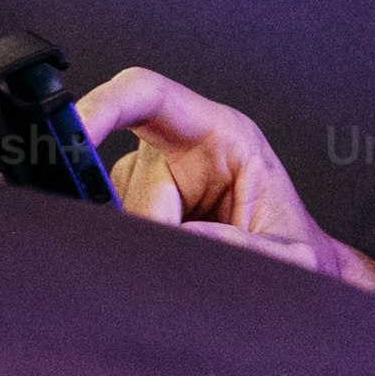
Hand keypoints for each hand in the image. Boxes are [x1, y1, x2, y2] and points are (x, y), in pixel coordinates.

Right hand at [74, 68, 374, 293]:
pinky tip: (170, 264)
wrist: (300, 281)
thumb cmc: (299, 254)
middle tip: (186, 255)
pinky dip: (134, 253)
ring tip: (193, 262)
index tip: (74, 132)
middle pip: (123, 172)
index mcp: (223, 135)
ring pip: (115, 209)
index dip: (104, 104)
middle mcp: (183, 150)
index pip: (147, 94)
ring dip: (143, 244)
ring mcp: (157, 181)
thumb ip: (244, 249)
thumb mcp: (289, 256)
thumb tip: (183, 240)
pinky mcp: (142, 212)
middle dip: (143, 223)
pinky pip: (116, 230)